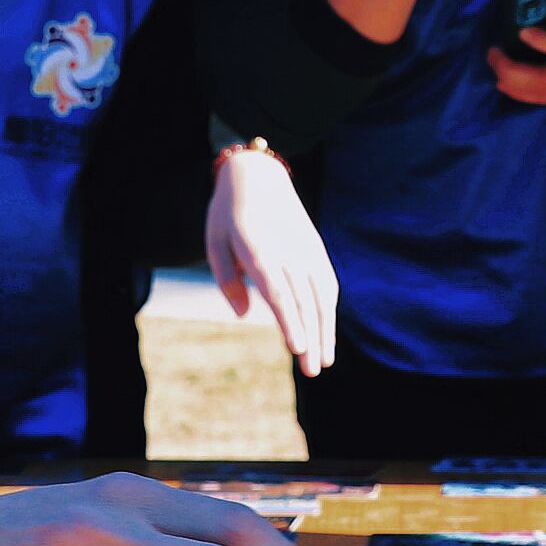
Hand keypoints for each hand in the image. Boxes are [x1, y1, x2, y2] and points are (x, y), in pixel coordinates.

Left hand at [206, 143, 336, 374]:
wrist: (258, 175)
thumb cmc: (229, 213)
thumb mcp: (215, 242)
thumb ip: (227, 280)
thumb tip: (245, 314)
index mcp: (259, 252)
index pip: (280, 295)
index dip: (291, 323)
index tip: (299, 349)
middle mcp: (288, 253)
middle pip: (303, 302)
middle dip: (311, 338)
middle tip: (313, 371)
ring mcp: (305, 250)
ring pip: (321, 296)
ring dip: (326, 329)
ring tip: (325, 360)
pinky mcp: (315, 248)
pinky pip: (327, 282)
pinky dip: (329, 307)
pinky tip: (327, 329)